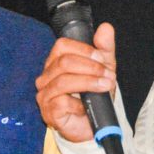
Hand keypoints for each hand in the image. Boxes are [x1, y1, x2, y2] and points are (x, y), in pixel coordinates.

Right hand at [35, 22, 116, 142]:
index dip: (84, 50)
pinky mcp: (48, 112)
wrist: (94, 126)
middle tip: (109, 76)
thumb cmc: (94, 96)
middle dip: (90, 68)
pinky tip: (87, 106)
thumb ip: (104, 49)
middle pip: (64, 62)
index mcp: (56, 62)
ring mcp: (45, 95)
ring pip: (63, 81)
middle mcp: (46, 77)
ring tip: (105, 86)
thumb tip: (106, 28)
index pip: (62, 46)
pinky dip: (79, 104)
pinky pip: (62, 102)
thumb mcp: (104, 69)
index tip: (102, 59)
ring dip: (89, 83)